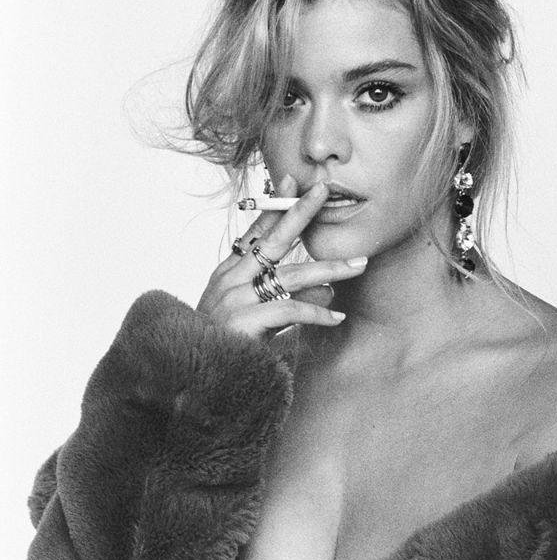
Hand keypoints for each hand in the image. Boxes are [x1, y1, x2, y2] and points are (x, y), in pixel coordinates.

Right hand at [196, 174, 367, 337]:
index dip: (275, 207)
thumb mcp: (251, 318)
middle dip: (300, 212)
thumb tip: (326, 290)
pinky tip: (337, 317)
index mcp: (226, 275)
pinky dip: (317, 312)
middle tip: (324, 191)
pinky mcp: (245, 322)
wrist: (195, 377)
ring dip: (329, 269)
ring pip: (291, 275)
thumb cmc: (225, 350)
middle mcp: (230, 281)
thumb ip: (283, 300)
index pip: (255, 234)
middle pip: (272, 240)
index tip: (293, 181)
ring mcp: (235, 299)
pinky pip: (290, 310)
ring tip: (358, 265)